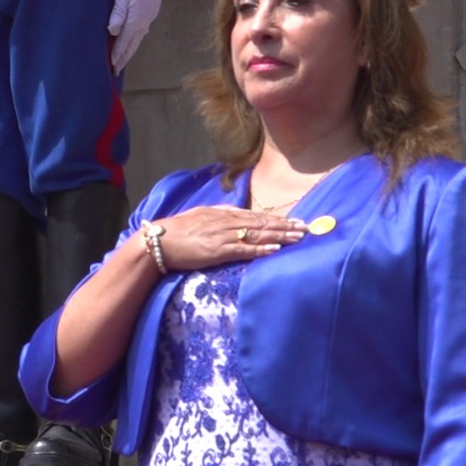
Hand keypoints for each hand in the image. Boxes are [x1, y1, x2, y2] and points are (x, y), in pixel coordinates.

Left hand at [108, 0, 171, 73]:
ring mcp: (149, 16)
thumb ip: (118, 13)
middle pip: (133, 44)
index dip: (117, 54)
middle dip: (124, 58)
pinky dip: (135, 40)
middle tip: (116, 70)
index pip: (124, 41)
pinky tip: (131, 41)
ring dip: (130, 50)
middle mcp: (145, 21)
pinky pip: (141, 31)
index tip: (111, 66)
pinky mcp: (150, 11)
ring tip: (122, 60)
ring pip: (138, 38)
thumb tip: (113, 32)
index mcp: (136, 19)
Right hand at [151, 205, 306, 272]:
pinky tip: (275, 250)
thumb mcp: (200, 216)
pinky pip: (244, 250)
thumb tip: (237, 215)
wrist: (158, 241)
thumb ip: (220, 216)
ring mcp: (223, 236)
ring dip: (280, 236)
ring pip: (258, 235)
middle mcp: (226, 222)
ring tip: (299, 237)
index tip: (295, 221)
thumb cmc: (177, 230)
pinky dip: (261, 250)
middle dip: (286, 226)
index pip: (256, 216)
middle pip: (262, 223)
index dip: (278, 219)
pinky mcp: (217, 251)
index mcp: (222, 214)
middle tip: (307, 228)